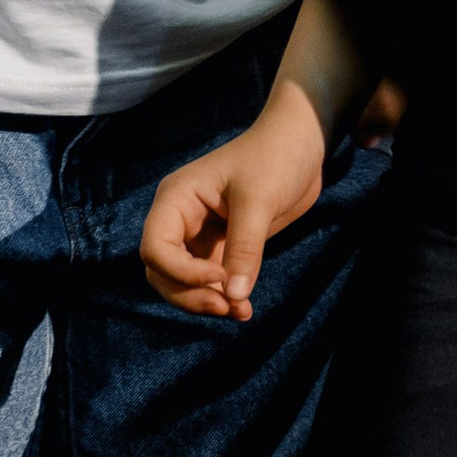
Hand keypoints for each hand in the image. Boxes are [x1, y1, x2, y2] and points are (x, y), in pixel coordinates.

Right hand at [142, 83, 327, 317]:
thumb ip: (244, 248)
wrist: (301, 145)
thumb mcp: (258, 201)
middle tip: (227, 306)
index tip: (218, 278)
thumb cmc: (274, 158)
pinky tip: (244, 307)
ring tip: (240, 312)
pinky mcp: (221, 246)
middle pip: (162, 272)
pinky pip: (210, 282)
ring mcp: (199, 235)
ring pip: (182, 283)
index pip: (155, 248)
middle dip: (189, 294)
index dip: (180, 273)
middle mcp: (180, 219)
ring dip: (205, 301)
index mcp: (176, 199)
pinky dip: (223, 297)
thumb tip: (233, 295)